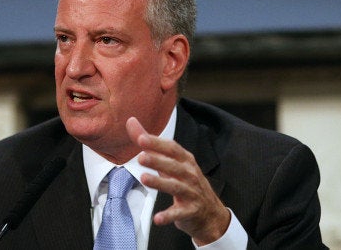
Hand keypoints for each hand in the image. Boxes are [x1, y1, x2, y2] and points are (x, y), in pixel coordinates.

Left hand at [126, 117, 229, 245]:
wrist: (210, 213)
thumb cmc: (186, 182)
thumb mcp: (171, 162)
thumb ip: (150, 143)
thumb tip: (131, 121)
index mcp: (185, 160)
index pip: (172, 148)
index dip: (157, 143)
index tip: (140, 138)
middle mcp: (190, 174)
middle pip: (174, 165)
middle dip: (158, 161)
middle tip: (140, 157)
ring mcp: (192, 192)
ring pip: (175, 186)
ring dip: (160, 183)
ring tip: (144, 178)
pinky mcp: (191, 211)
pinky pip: (179, 213)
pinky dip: (168, 216)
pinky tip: (157, 219)